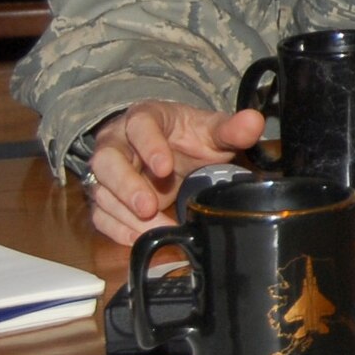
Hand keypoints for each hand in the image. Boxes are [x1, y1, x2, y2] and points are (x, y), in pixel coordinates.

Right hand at [83, 101, 265, 245]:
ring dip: (124, 214)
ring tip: (153, 228)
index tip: (165, 168)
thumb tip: (254, 122)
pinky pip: (100, 215)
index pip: (139, 126)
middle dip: (126, 186)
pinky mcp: (106, 197)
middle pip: (107, 161)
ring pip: (101, 191)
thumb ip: (231, 129)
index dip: (149, 146)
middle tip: (149, 206)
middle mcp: (117, 142)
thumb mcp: (211, 131)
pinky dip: (118, 229)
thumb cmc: (189, 137)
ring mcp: (107, 172)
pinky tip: (139, 237)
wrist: (172, 149)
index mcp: (144, 118)